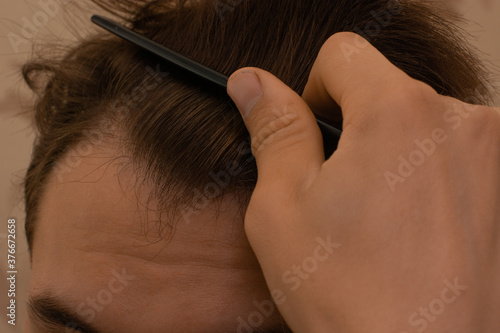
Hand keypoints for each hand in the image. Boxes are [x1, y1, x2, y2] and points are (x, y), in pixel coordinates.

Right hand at [227, 32, 499, 332]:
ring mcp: (494, 156)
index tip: (313, 139)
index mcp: (397, 113)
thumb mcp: (283, 207)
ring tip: (377, 218)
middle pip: (385, 89)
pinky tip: (411, 228)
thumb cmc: (351, 297)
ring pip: (419, 123)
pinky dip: (426, 175)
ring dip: (391, 153)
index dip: (313, 90)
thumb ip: (274, 130)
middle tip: (339, 194)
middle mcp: (461, 121)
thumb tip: (253, 84)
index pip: (344, 53)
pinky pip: (452, 155)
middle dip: (354, 128)